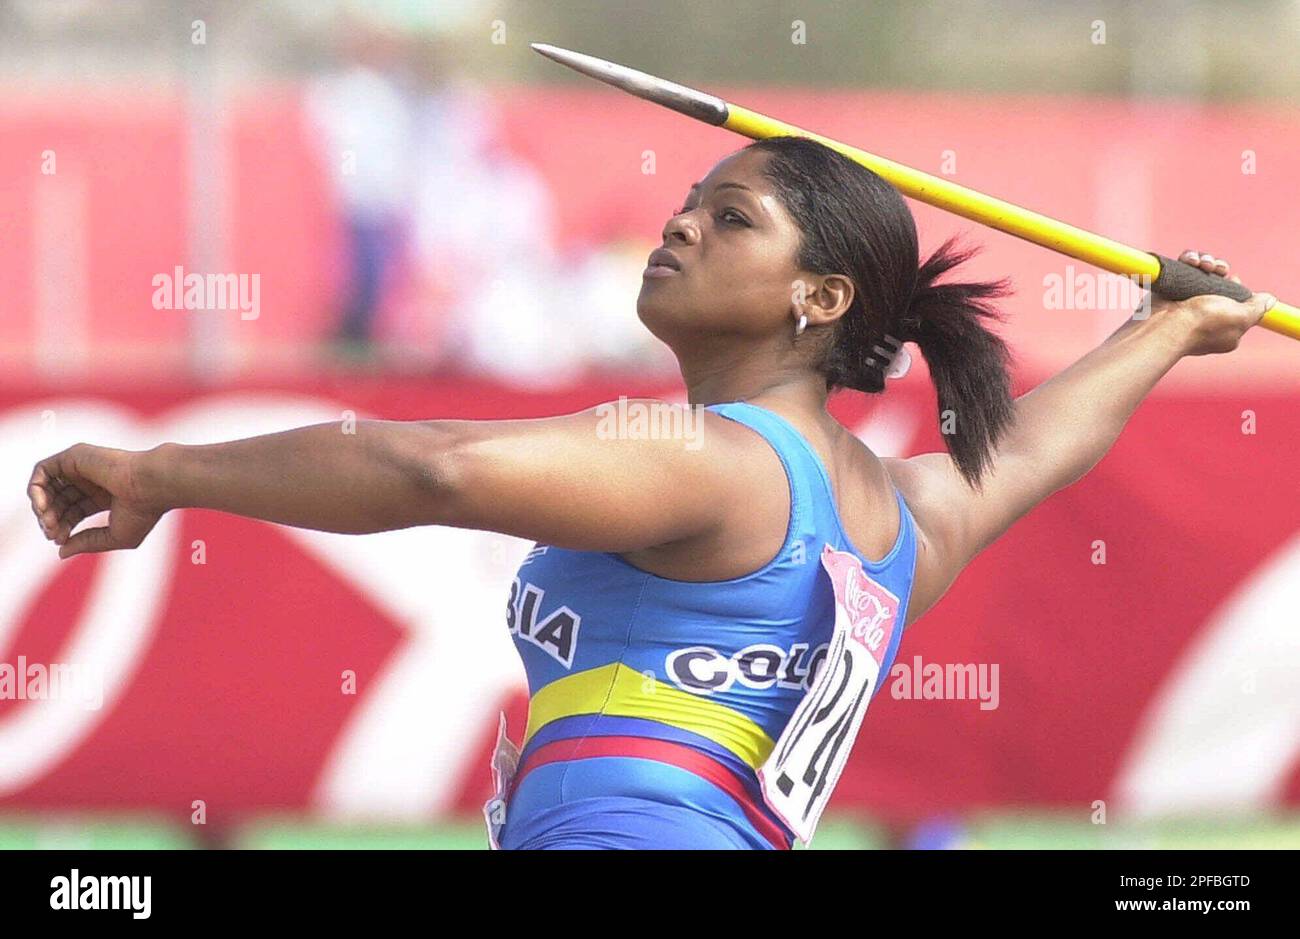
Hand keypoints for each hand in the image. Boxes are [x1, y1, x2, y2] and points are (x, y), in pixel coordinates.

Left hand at [28, 444, 165, 558]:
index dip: (62, 527)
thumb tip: (60, 551)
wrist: (152, 485)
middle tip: (52, 533)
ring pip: (47, 486)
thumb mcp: (114, 537)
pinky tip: (43, 506)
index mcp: (104, 496)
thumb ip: (87, 543)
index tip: (60, 540)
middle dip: (50, 520)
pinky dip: (35, 489)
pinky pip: (42, 470)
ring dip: (41, 507)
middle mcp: (91, 480)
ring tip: (47, 521)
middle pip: (58, 502)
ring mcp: (82, 467)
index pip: (73, 512)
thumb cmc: (143, 511)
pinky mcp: (73, 456)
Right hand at [1146, 249, 1276, 356]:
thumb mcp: (1241, 317)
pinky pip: (1182, 268)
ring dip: (1204, 261)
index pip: (1234, 301)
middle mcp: (1204, 313)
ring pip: (1200, 272)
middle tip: (1216, 268)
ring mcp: (1185, 302)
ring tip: (1202, 262)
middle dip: (1219, 269)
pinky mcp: (1169, 291)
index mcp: (1223, 325)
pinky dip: (1187, 260)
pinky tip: (1189, 259)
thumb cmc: (1203, 324)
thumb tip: (1269, 300)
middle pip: (1217, 282)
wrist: (1165, 325)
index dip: (1235, 286)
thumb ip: (1257, 307)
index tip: (1233, 279)